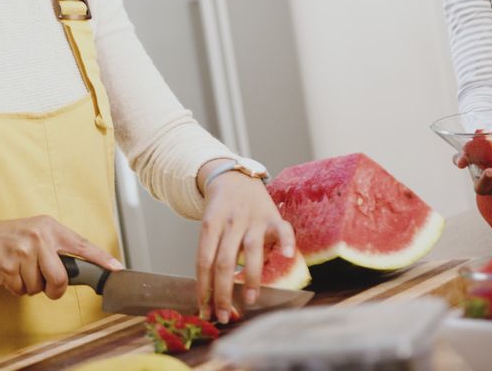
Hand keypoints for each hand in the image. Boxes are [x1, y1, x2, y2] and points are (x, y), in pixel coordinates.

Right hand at [0, 215, 122, 299]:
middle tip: (44, 285)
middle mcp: (39, 236)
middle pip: (61, 278)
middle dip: (54, 289)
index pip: (81, 245)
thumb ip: (55, 247)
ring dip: (29, 286)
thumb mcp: (35, 233)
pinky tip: (7, 273)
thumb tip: (77, 271)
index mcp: (50, 227)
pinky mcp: (8, 266)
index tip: (117, 270)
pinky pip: (21, 290)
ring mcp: (23, 251)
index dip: (101, 259)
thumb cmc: (8, 239)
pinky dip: (15, 288)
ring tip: (18, 270)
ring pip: (39, 287)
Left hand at [196, 174, 294, 323]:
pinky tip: (287, 257)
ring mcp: (253, 218)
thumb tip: (211, 294)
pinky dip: (286, 242)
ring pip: (251, 250)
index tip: (204, 310)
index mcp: (210, 225)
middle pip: (224, 261)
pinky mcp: (273, 216)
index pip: (204, 260)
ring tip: (249, 300)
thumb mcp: (210, 227)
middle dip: (223, 292)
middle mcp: (231, 222)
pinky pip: (282, 229)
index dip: (204, 287)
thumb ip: (213, 254)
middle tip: (224, 315)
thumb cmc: (221, 211)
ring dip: (251, 277)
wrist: (234, 176)